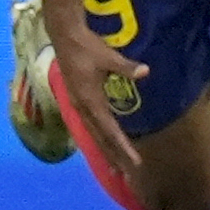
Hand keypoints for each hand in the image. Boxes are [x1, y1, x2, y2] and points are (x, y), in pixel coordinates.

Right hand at [48, 22, 150, 178]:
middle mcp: (83, 108)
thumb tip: (146, 71)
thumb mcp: (108, 57)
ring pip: (94, 134)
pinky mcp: (77, 99)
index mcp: (90, 101)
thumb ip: (126, 67)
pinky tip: (103, 142)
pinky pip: (89, 125)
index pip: (110, 131)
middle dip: (115, 156)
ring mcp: (78, 105)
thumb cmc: (87, 46)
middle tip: (128, 174)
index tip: (135, 162)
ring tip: (116, 166)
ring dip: (105, 150)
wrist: (64, 35)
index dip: (123, 148)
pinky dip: (99, 137)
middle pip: (101, 138)